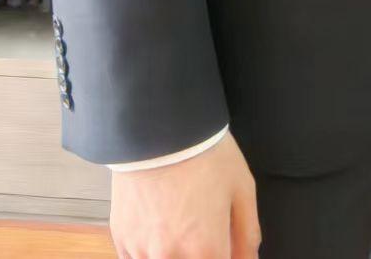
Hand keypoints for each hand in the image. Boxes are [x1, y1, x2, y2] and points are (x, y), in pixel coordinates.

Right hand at [109, 131, 259, 258]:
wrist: (158, 124)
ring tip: (179, 222)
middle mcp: (172, 257)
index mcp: (206, 249)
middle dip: (199, 252)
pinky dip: (150, 250)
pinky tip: (159, 226)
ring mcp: (143, 251)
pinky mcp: (122, 238)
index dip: (224, 256)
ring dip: (173, 252)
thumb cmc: (203, 152)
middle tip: (201, 228)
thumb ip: (248, 233)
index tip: (222, 244)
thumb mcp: (241, 187)